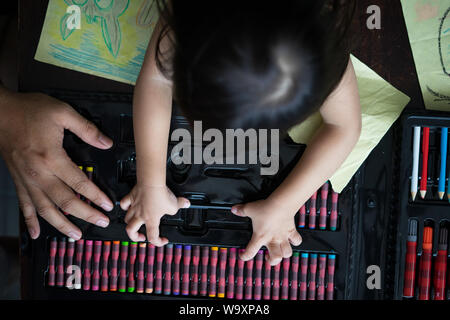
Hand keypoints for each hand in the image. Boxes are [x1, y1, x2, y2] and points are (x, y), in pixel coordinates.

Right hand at [0, 91, 113, 239]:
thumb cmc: (28, 111)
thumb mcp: (62, 112)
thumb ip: (86, 129)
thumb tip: (106, 143)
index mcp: (52, 157)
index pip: (80, 183)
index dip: (96, 196)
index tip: (108, 205)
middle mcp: (39, 173)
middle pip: (65, 201)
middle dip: (86, 215)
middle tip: (101, 222)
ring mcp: (27, 180)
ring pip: (46, 210)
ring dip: (62, 224)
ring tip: (76, 235)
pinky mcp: (18, 181)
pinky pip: (24, 206)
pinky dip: (30, 221)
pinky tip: (36, 232)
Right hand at [120, 184, 189, 244]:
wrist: (151, 183)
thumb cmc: (160, 195)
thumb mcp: (174, 204)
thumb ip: (181, 205)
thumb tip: (186, 204)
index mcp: (151, 220)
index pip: (153, 237)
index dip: (158, 242)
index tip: (163, 240)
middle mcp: (140, 216)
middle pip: (130, 231)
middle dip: (134, 236)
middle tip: (140, 236)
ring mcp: (134, 207)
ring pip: (127, 218)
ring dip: (130, 221)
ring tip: (135, 221)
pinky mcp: (131, 197)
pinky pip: (124, 204)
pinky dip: (125, 206)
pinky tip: (128, 207)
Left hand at [231, 199, 301, 264]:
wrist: (281, 204)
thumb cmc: (266, 208)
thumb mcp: (249, 208)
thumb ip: (241, 210)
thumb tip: (234, 210)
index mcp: (260, 237)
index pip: (250, 252)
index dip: (245, 256)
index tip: (243, 256)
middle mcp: (273, 240)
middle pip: (275, 258)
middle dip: (272, 261)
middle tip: (268, 257)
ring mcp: (283, 237)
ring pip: (287, 253)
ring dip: (284, 254)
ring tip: (280, 251)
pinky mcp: (291, 231)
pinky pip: (296, 240)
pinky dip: (295, 241)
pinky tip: (292, 240)